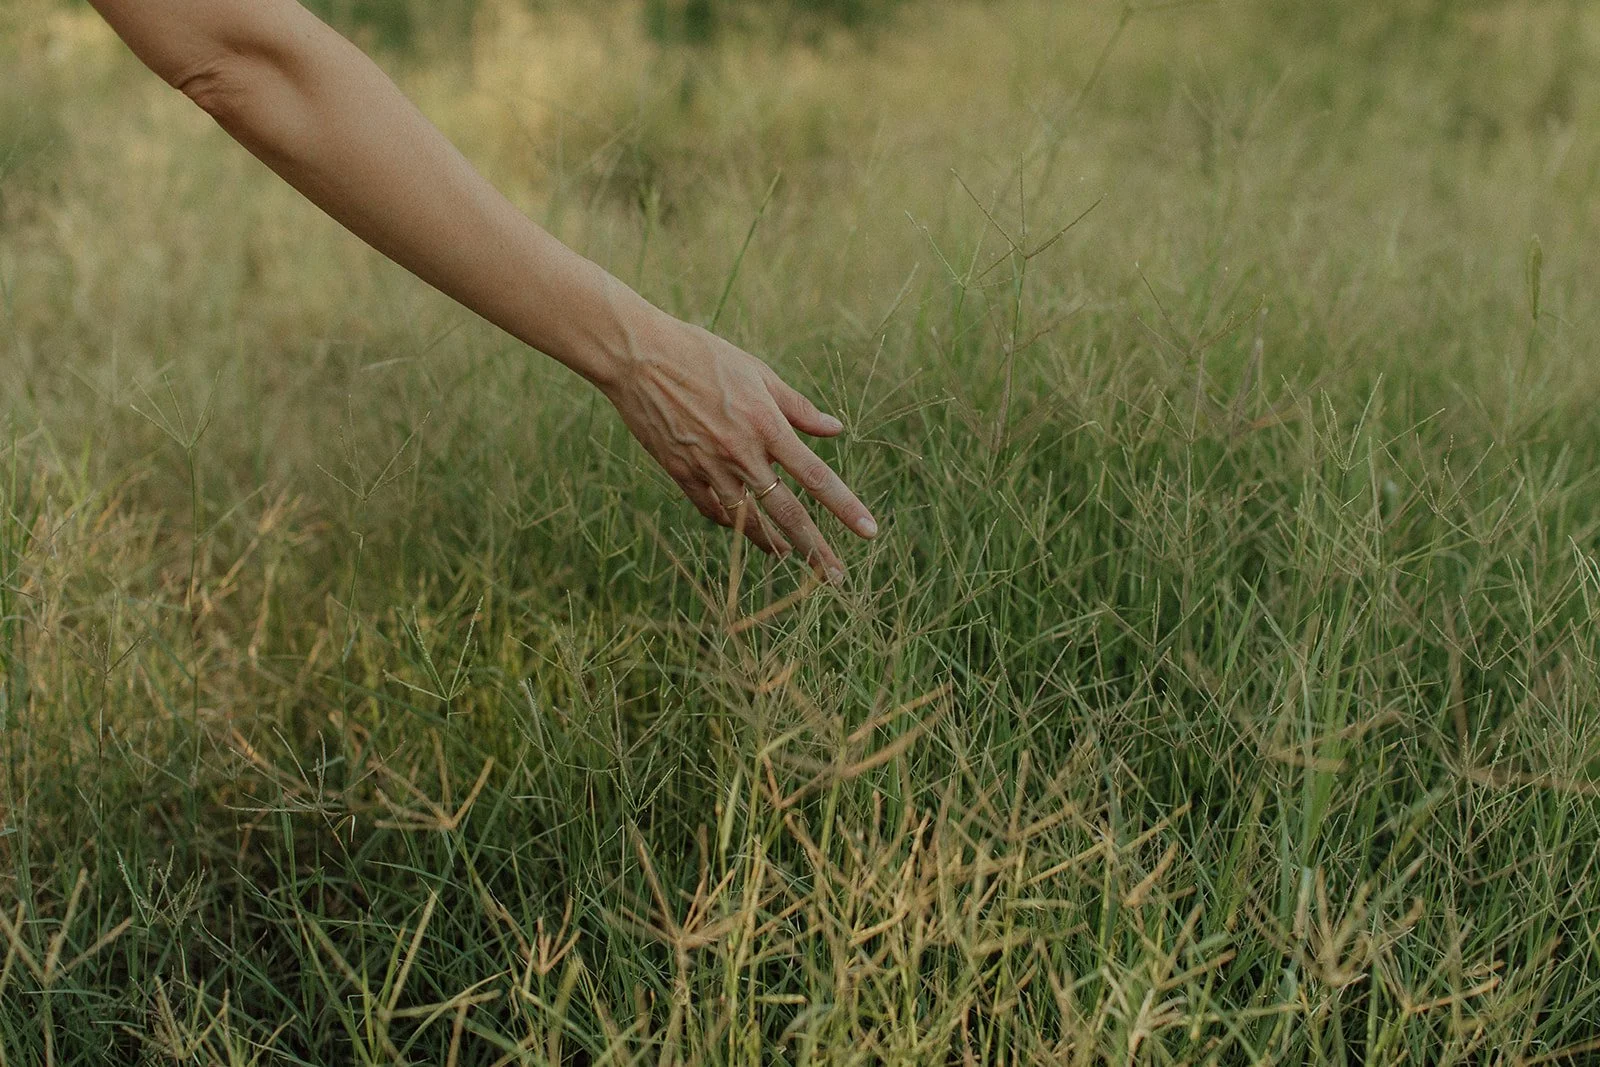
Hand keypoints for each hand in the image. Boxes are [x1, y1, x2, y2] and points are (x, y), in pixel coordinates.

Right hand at [598, 311, 877, 582]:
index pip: (816, 477)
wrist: (639, 357)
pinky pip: (712, 509)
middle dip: (815, 547)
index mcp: (766, 426)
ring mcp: (708, 467)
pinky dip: (732, 522)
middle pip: (786, 512)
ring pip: (747, 520)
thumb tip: (835, 428)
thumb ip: (798, 407)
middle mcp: (741, 453)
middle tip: (835, 577)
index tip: (869, 532)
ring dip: (772, 541)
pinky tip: (744, 529)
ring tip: (790, 555)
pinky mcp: (681, 472)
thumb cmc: (702, 355)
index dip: (845, 507)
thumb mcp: (758, 374)